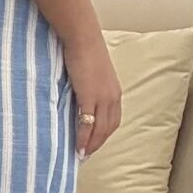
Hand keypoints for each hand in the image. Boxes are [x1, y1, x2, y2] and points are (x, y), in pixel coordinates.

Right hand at [61, 32, 121, 159]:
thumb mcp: (93, 72)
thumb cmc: (85, 50)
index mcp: (115, 92)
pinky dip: (84, 137)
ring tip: (81, 155)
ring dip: (91, 145)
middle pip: (108, 128)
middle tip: (86, 155)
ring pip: (99, 129)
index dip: (104, 135)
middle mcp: (113, 97)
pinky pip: (87, 123)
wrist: (82, 37)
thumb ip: (91, 86)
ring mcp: (102, 98)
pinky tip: (78, 146)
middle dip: (98, 144)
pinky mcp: (90, 97)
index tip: (94, 144)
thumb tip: (81, 97)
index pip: (113, 120)